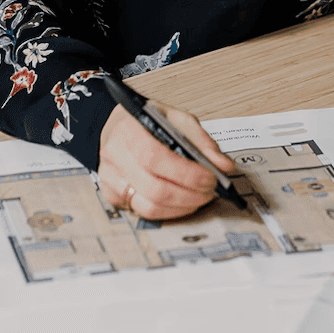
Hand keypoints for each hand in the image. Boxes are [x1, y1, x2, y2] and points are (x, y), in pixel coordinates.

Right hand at [98, 102, 235, 219]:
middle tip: (210, 190)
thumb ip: (202, 141)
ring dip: (182, 207)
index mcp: (128, 129)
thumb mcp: (177, 119)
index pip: (156, 158)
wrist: (120, 126)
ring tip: (199, 197)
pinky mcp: (112, 195)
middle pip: (154, 188)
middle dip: (190, 195)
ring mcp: (110, 178)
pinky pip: (144, 212)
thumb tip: (223, 165)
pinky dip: (169, 211)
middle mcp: (114, 155)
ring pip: (149, 207)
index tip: (210, 178)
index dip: (187, 173)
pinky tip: (182, 201)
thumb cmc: (148, 122)